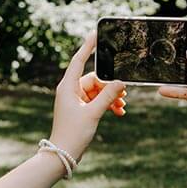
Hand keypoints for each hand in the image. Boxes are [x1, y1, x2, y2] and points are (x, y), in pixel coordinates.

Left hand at [50, 32, 125, 160]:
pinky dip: (107, 105)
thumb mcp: (93, 113)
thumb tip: (120, 82)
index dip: (88, 46)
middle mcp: (70, 90)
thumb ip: (108, 96)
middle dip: (110, 86)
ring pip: (98, 91)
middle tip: (124, 93)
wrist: (62, 154)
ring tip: (121, 106)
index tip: (96, 33)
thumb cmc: (72, 134)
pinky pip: (96, 101)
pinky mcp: (80, 109)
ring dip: (110, 97)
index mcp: (68, 86)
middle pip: (94, 79)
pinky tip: (118, 112)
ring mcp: (75, 100)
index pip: (79, 60)